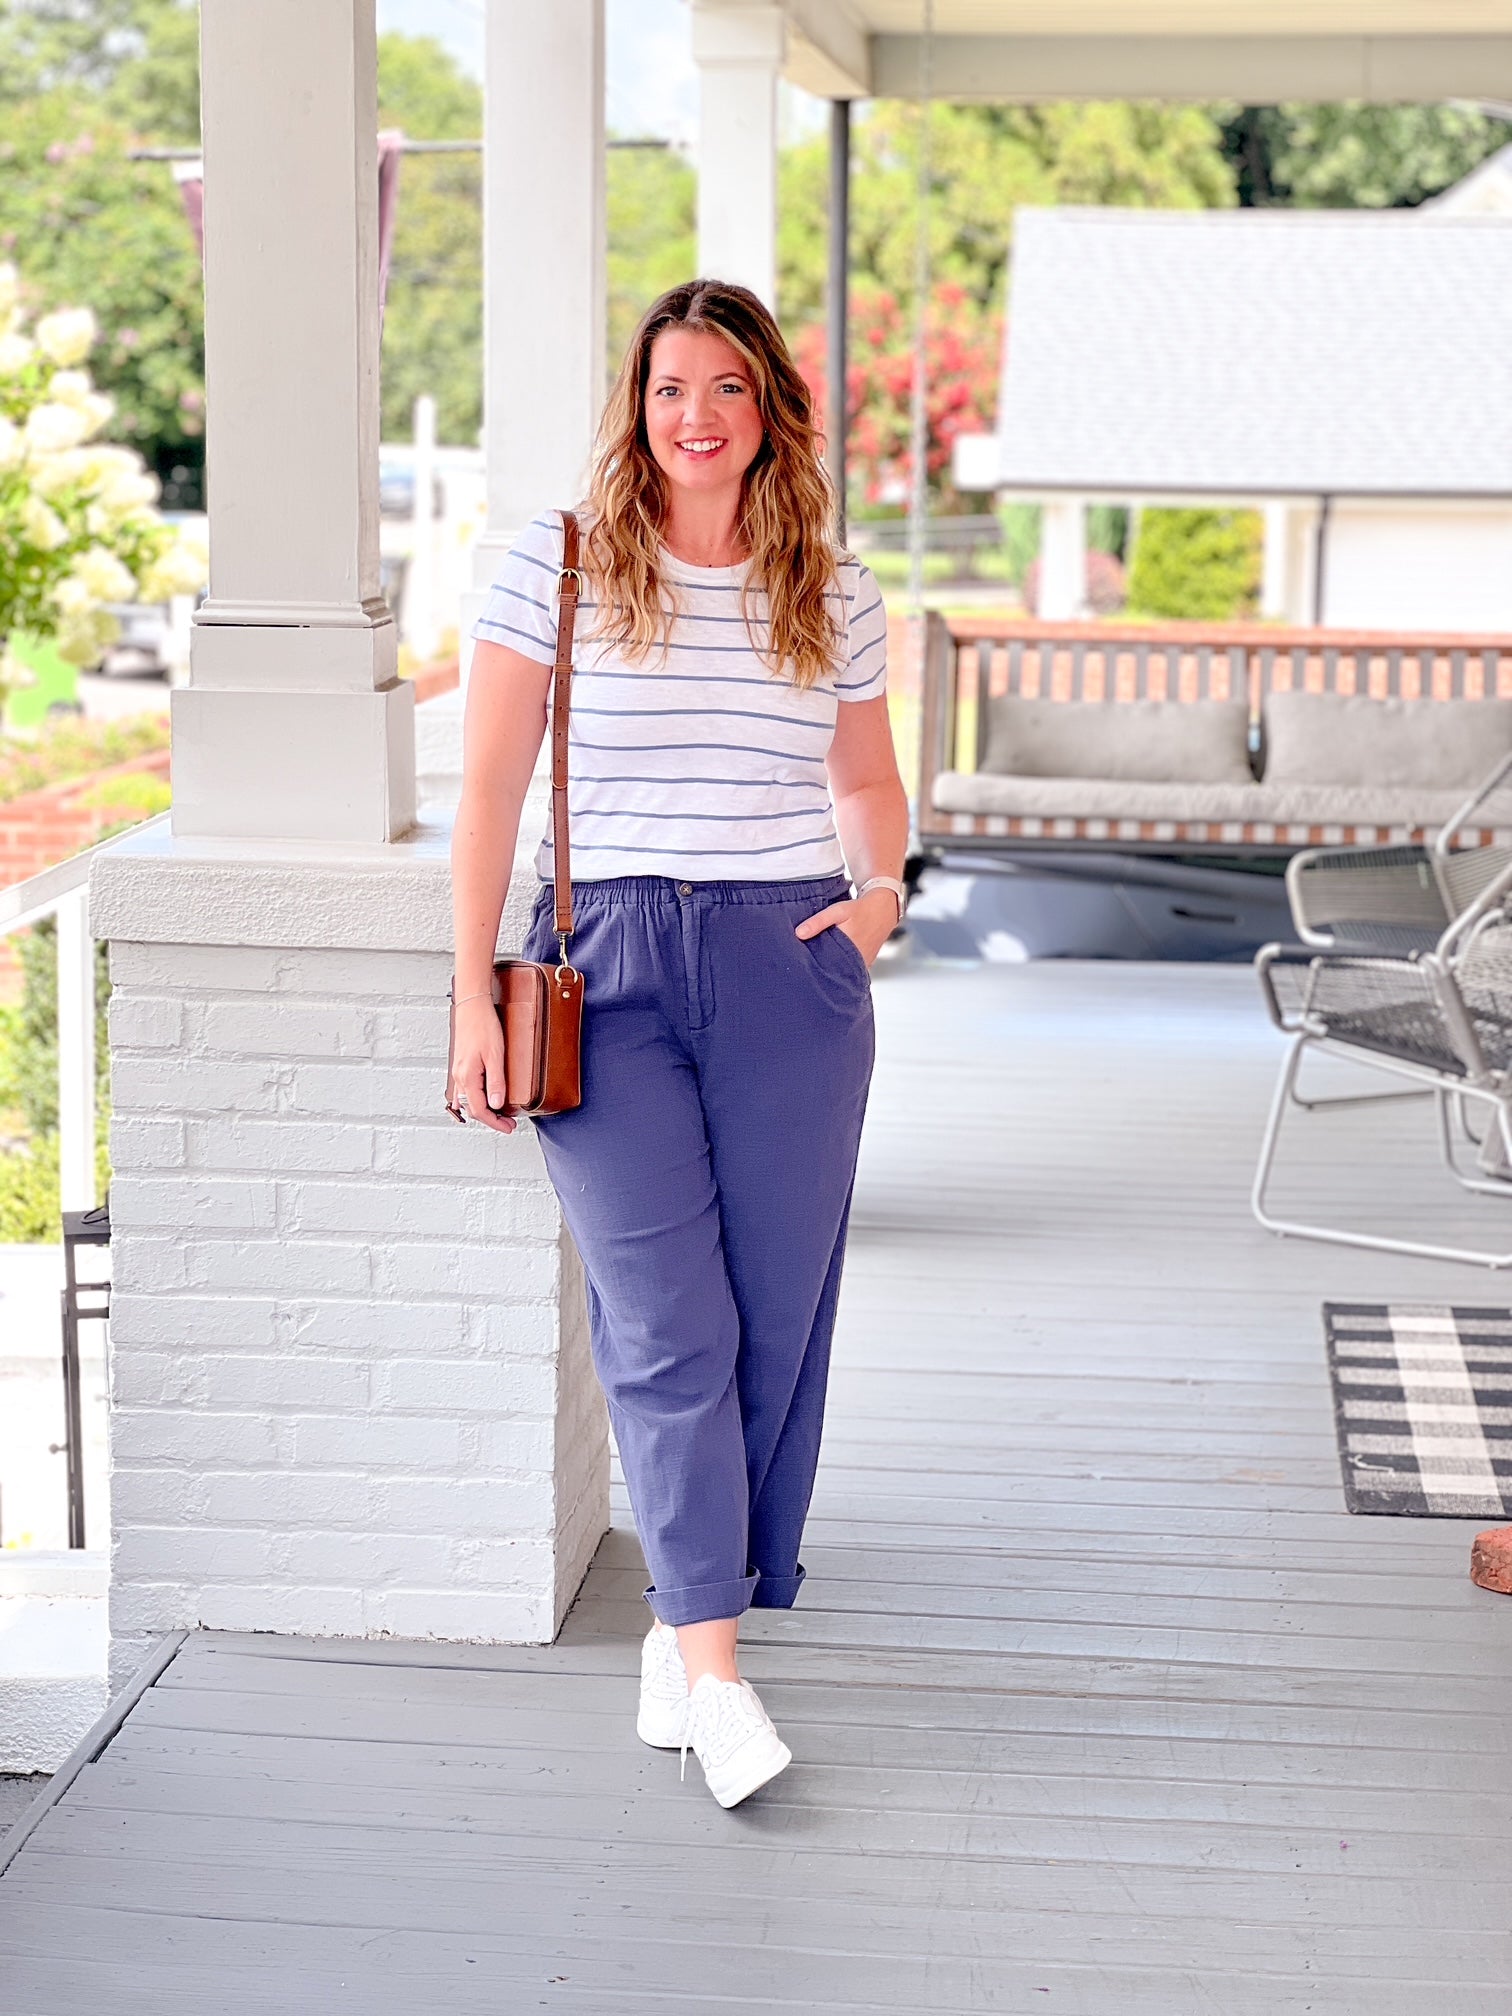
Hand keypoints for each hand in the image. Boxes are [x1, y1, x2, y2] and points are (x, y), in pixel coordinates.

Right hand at [449, 995, 516, 1133]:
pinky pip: (462, 1090)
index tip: (508, 1127)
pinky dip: (472, 1100)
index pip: (480, 1110)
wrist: (472, 1006)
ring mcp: (458, 1071)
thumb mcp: (495, 1055)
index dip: (495, 1123)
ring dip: (481, 1111)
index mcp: (468, 1077)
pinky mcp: (460, 1065)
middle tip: (508, 1123)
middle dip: (490, 1119)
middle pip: (472, 1109)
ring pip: (466, 1101)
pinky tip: (480, 1098)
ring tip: (497, 1114)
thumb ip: (496, 1082)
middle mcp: (460, 1077)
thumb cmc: (483, 1026)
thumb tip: (497, 1104)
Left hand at [793, 886, 896, 968]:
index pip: (825, 966)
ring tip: (821, 964)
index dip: (813, 966)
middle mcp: (857, 961)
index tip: (802, 965)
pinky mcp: (866, 964)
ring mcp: (863, 964)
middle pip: (834, 971)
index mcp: (848, 949)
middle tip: (808, 966)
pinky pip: (852, 970)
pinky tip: (835, 960)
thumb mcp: (837, 911)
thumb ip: (818, 922)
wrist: (883, 910)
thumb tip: (799, 934)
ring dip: (833, 969)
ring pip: (843, 972)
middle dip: (822, 969)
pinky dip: (843, 967)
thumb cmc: (859, 909)